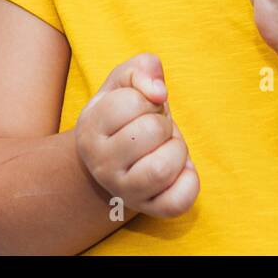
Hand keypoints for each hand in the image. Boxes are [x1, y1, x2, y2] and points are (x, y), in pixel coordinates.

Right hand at [73, 53, 198, 218]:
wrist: (118, 159)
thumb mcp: (124, 82)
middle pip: (151, 132)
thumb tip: (158, 90)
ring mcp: (124, 191)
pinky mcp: (151, 209)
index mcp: (89, 130)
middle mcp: (101, 165)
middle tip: (153, 129)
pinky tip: (177, 170)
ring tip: (163, 147)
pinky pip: (180, 199)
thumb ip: (142, 68)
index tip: (141, 108)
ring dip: (176, 148)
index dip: (147, 98)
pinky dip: (188, 179)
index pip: (132, 102)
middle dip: (162, 122)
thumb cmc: (124, 114)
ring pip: (164, 168)